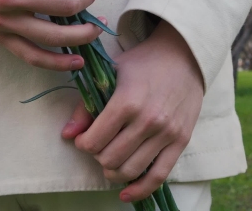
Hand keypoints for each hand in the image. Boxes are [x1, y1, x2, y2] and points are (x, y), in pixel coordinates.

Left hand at [61, 20, 203, 201]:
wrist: (184, 56)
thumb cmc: (143, 63)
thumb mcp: (110, 74)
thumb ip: (86, 106)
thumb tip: (67, 135)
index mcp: (126, 101)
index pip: (94, 141)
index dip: (83, 144)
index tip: (83, 138)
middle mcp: (148, 120)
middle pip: (110, 159)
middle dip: (97, 157)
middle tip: (98, 146)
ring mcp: (167, 133)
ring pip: (130, 170)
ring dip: (113, 172)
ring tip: (110, 162)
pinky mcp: (181, 142)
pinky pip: (159, 176)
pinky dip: (140, 190)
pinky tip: (125, 193)